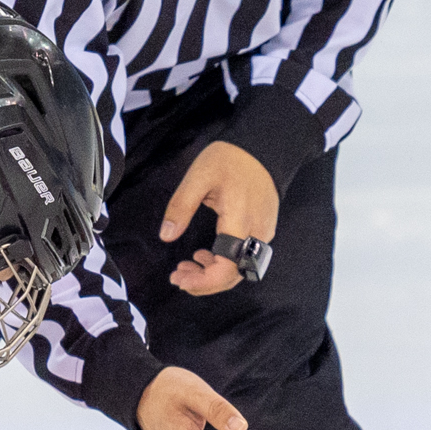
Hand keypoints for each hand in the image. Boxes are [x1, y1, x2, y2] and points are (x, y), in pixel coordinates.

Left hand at [160, 140, 277, 295]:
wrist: (263, 146)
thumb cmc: (230, 159)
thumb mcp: (198, 177)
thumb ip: (181, 207)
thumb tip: (167, 236)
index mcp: (239, 221)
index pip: (227, 267)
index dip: (203, 281)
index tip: (179, 279)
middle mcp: (256, 233)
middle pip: (234, 275)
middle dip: (204, 283)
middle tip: (177, 276)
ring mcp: (263, 233)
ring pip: (240, 269)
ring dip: (213, 275)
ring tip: (187, 266)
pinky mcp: (264, 230)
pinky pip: (244, 257)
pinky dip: (223, 263)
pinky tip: (205, 255)